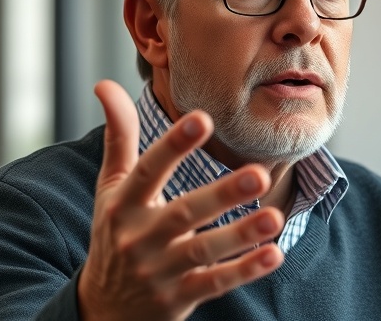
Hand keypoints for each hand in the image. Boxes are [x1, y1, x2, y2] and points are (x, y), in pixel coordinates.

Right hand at [78, 80, 284, 320]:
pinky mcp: (181, 297)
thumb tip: (105, 83)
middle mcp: (141, 237)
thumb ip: (119, 138)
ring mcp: (162, 270)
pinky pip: (216, 283)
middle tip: (258, 174)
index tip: (202, 118)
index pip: (149, 171)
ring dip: (241, 235)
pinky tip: (274, 254)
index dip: (174, 145)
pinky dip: (245, 270)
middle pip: (184, 213)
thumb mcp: (111, 188)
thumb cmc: (116, 233)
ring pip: (204, 251)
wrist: (104, 310)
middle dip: (221, 194)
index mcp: (125, 204)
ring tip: (275, 216)